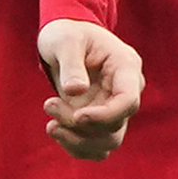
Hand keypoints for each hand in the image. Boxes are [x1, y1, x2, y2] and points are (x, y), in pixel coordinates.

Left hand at [36, 18, 143, 159]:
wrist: (65, 36)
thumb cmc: (67, 32)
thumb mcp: (65, 40)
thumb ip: (71, 64)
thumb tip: (75, 91)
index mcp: (125, 67)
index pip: (128, 101)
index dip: (105, 115)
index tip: (77, 116)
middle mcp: (126, 90)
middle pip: (115, 125)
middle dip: (79, 125)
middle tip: (48, 104)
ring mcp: (114, 107)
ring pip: (108, 141)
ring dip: (77, 140)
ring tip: (51, 126)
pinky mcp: (100, 119)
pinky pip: (96, 145)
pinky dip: (76, 146)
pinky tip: (56, 130)